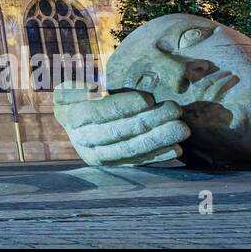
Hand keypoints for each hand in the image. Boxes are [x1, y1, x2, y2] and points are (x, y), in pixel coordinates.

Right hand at [52, 84, 190, 166]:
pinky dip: (157, 156)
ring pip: (129, 150)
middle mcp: (82, 140)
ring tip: (181, 129)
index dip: (122, 106)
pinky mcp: (114, 166)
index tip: (148, 98)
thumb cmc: (79, 94)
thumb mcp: (72, 86)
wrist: (77, 120)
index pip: (97, 112)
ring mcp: (98, 156)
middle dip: (148, 121)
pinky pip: (137, 162)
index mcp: (69, 116)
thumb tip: (94, 90)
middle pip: (117, 132)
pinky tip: (176, 150)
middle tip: (174, 110)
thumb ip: (79, 87)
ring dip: (157, 140)